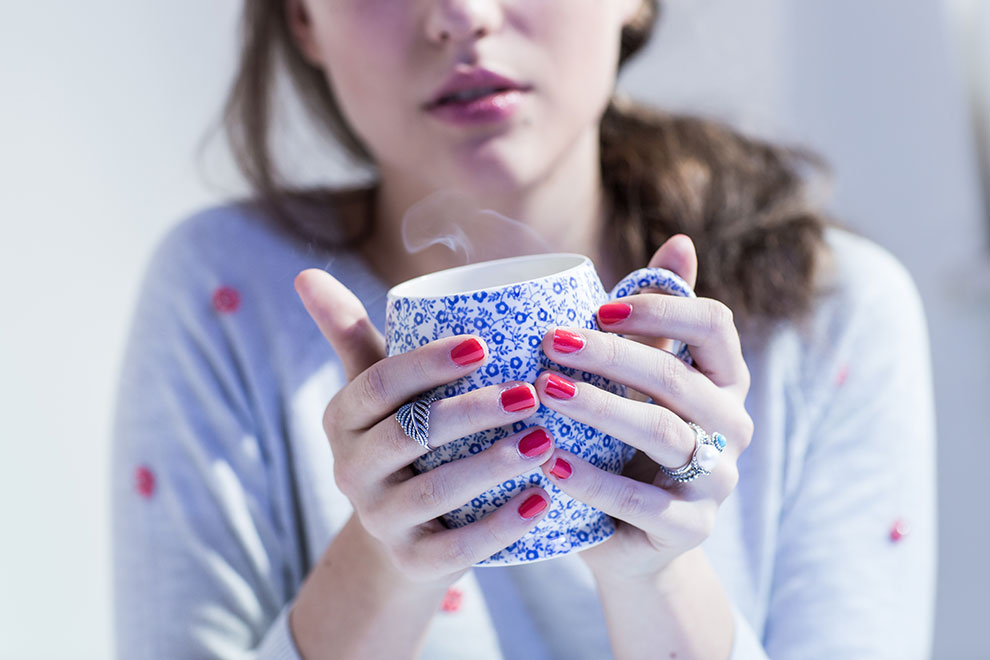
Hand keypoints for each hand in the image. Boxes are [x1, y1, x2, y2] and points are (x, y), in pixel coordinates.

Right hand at [294, 269, 554, 587]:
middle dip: (470, 413)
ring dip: (492, 465)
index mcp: (344, 419)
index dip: (427, 364)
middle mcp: (351, 470)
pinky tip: (542, 499)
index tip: (482, 345)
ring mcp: (380, 520)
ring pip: (434, 491)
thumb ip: (350, 333)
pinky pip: (457, 549)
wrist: (403, 531)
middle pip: (410, 435)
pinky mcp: (413, 562)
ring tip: (545, 441)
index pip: (379, 384)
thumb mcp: (374, 389)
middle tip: (531, 393)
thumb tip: (305, 272)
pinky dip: (501, 526)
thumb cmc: (400, 437)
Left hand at [533, 235, 753, 582]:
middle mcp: (732, 424)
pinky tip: (551, 465)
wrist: (633, 535)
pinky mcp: (691, 527)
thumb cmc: (627, 439)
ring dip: (600, 408)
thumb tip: (680, 240)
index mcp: (724, 379)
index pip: (713, 326)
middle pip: (678, 378)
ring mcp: (718, 479)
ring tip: (546, 393)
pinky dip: (594, 482)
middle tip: (549, 345)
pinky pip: (643, 502)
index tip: (598, 309)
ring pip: (663, 432)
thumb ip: (658, 315)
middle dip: (611, 357)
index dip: (660, 310)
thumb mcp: (641, 376)